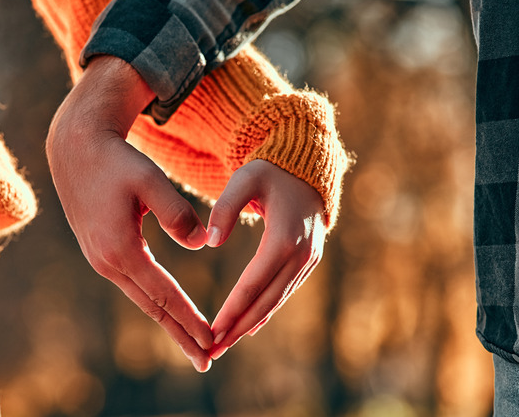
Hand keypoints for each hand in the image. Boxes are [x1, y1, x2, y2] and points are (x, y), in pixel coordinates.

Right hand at [46, 56, 212, 371]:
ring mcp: (101, 259)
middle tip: (206, 361)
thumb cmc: (117, 161)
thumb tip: (201, 243)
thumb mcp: (150, 180)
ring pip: (142, 299)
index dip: (189, 318)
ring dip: (168, 323)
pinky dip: (155, 302)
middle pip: (151, 308)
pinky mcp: (101, 253)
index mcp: (121, 248)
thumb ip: (177, 213)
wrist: (76, 149)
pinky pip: (134, 285)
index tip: (212, 339)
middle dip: (180, 335)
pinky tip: (168, 312)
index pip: (163, 293)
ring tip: (192, 344)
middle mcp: (107, 262)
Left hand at [206, 159, 325, 359]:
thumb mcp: (244, 178)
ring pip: (276, 300)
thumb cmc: (270, 171)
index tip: (212, 330)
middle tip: (212, 351)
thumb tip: (210, 242)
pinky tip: (248, 327)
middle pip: (266, 301)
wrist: (306, 168)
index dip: (233, 309)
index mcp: (284, 237)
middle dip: (238, 328)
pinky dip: (266, 311)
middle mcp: (301, 254)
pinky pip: (284, 292)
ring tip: (223, 345)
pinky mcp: (309, 262)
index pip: (254, 282)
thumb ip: (224, 208)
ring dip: (250, 325)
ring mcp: (309, 260)